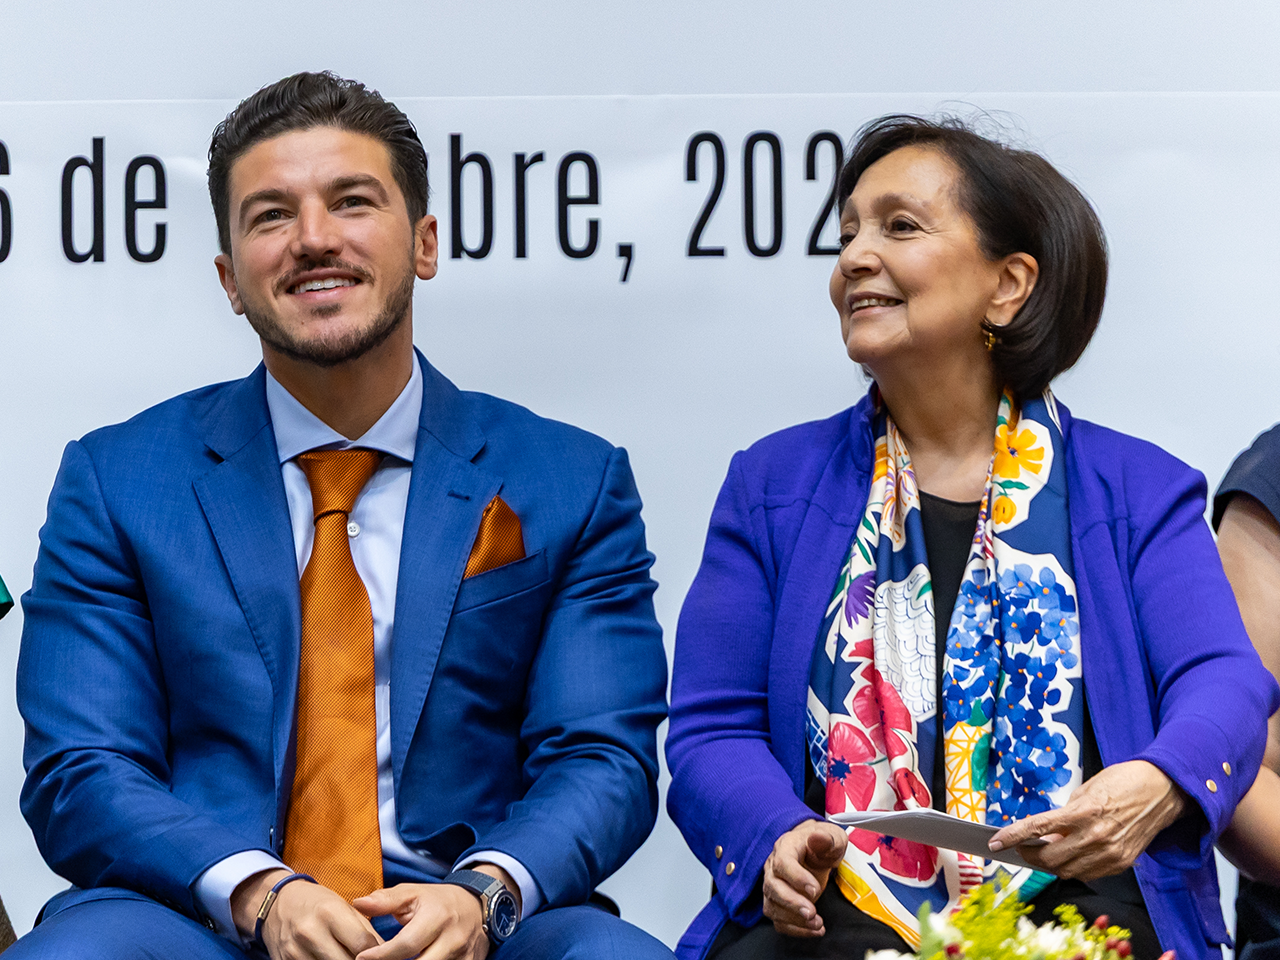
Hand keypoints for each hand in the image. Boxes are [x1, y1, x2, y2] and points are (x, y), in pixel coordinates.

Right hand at [230, 869, 382, 959]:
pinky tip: (331, 959)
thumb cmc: (317, 904)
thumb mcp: (343, 907)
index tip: (381, 955)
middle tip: (366, 958)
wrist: (277, 904)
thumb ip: (365, 930)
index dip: (376, 953)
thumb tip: (384, 952)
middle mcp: (311, 932)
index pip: (362, 944)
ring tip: (349, 957)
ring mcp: (295, 951)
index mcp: (330, 912)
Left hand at [350, 865, 518, 959]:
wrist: (476, 906)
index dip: (382, 955)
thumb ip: (385, 900)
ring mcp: (463, 956)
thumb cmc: (438, 901)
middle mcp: (452, 939)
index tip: (361, 957)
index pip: (407, 944)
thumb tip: (358, 903)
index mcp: (437, 917)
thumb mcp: (413, 893)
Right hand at [762, 820, 847, 937]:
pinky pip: (778, 920)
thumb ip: (827, 839)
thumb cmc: (824, 844)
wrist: (815, 851)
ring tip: (817, 924)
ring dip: (793, 920)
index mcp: (786, 847)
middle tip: (812, 913)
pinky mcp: (778, 902)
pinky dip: (795, 929)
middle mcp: (773, 866)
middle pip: (772, 887)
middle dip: (792, 903)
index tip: (815, 890)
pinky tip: (814, 930)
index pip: (782, 863)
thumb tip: (817, 837)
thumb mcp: (832, 837)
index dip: (796, 878)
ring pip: (772, 906)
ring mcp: (773, 885)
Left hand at [988, 760, 1187, 880]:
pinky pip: (1089, 874)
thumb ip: (1065, 815)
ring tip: (1046, 851)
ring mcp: (1111, 853)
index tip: (996, 842)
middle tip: (1023, 847)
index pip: (1038, 828)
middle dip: (1031, 855)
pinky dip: (1074, 868)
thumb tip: (1047, 833)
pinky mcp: (1122, 863)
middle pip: (1050, 859)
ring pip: (1068, 871)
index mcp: (1084, 812)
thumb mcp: (1086, 790)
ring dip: (1051, 865)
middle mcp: (1096, 836)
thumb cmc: (1124, 782)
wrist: (1163, 790)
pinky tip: (1071, 855)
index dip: (1013, 837)